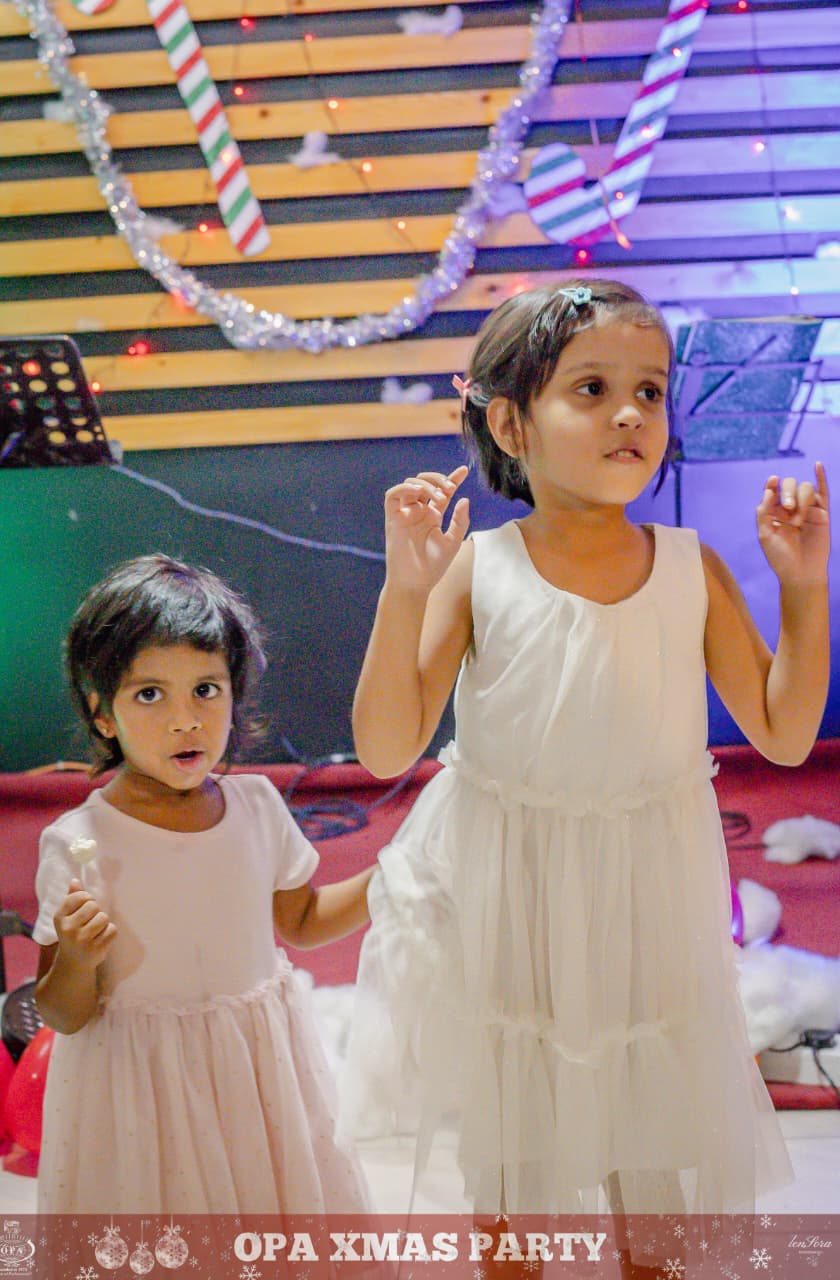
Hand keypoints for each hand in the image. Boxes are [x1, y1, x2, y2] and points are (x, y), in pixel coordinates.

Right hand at [54, 878, 115, 970]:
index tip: (84, 906)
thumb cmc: (73, 933)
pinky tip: (100, 940)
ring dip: (103, 923)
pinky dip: (110, 933)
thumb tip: (75, 880)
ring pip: (104, 917)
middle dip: (95, 912)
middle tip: (89, 923)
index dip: (87, 898)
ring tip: (94, 931)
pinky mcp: (96, 950)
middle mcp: (68, 929)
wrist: (73, 962)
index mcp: (60, 917)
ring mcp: (82, 941)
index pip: (80, 896)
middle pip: (94, 906)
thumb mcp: (68, 916)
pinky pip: (112, 930)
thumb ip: (72, 897)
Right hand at [383, 465, 469, 591]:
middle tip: (449, 488)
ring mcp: (405, 514)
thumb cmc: (434, 566)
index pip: (442, 492)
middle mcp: (418, 512)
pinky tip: (418, 493)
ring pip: (410, 485)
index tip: (464, 470)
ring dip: (425, 484)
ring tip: (438, 496)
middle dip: (438, 479)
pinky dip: (404, 488)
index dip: (452, 478)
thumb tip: (464, 499)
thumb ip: (460, 520)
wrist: (416, 583)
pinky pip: (392, 495)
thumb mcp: (453, 541)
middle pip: (425, 483)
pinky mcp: (393, 518)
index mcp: (432, 516)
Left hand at [756, 462, 829, 586]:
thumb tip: (769, 490)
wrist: (801, 573)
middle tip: (788, 509)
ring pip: (806, 489)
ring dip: (801, 501)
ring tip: (798, 522)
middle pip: (790, 485)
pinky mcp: (822, 514)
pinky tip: (817, 465)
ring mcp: (807, 509)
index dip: (773, 483)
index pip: (773, 490)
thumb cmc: (781, 558)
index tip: (773, 481)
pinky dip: (821, 478)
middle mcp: (790, 508)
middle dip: (788, 493)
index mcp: (774, 512)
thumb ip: (764, 512)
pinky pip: (823, 492)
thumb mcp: (766, 536)